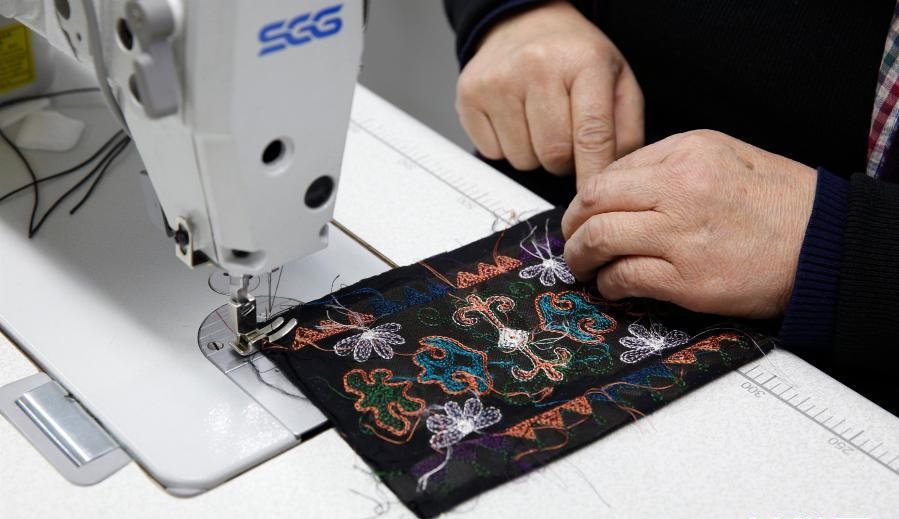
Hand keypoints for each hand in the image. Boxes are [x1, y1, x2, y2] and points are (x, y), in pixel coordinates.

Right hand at [456, 0, 642, 187]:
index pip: (591, 135)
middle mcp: (537, 66)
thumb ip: (625, 130)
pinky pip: (493, 153)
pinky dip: (507, 147)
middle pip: (553, 154)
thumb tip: (609, 177)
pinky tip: (514, 120)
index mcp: (583, 61)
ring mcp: (498, 80)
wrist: (525, 23)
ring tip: (538, 124)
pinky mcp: (469, 95)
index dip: (593, 173)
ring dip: (534, 155)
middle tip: (565, 139)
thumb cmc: (574, 59)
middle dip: (563, 161)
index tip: (592, 195)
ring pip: (522, 159)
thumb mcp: (617, 82)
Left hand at [561, 130, 817, 317]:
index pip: (610, 172)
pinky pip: (625, 278)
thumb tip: (616, 188)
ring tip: (582, 266)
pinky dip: (609, 283)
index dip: (586, 199)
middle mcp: (679, 189)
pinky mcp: (688, 279)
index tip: (581, 215)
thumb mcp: (723, 156)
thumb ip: (667, 165)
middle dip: (571, 226)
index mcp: (685, 153)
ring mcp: (681, 236)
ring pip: (601, 240)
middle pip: (593, 203)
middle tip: (570, 241)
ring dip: (581, 257)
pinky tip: (612, 285)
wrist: (823, 243)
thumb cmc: (777, 202)